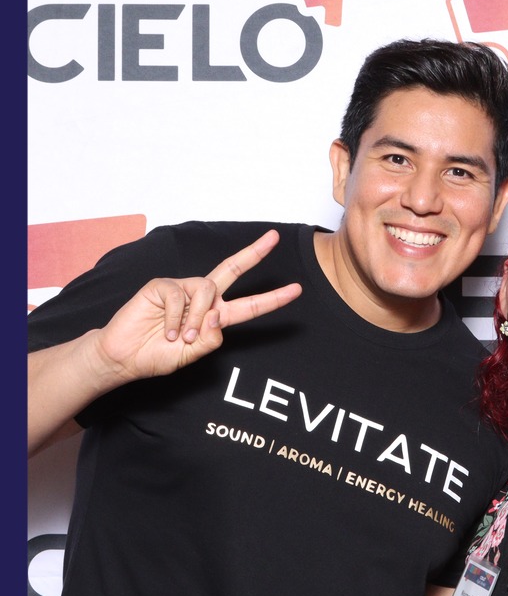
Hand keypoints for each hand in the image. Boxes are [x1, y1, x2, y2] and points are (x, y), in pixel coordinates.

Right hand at [96, 229, 301, 382]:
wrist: (125, 357)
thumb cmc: (158, 356)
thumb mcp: (192, 355)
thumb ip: (209, 339)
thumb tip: (218, 314)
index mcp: (215, 317)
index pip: (249, 305)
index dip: (272, 299)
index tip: (295, 289)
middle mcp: (202, 298)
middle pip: (231, 270)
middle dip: (254, 254)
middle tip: (274, 238)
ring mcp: (182, 289)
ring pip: (207, 290)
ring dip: (196, 317)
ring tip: (180, 337)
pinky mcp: (161, 286)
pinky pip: (178, 296)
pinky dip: (174, 318)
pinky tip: (166, 331)